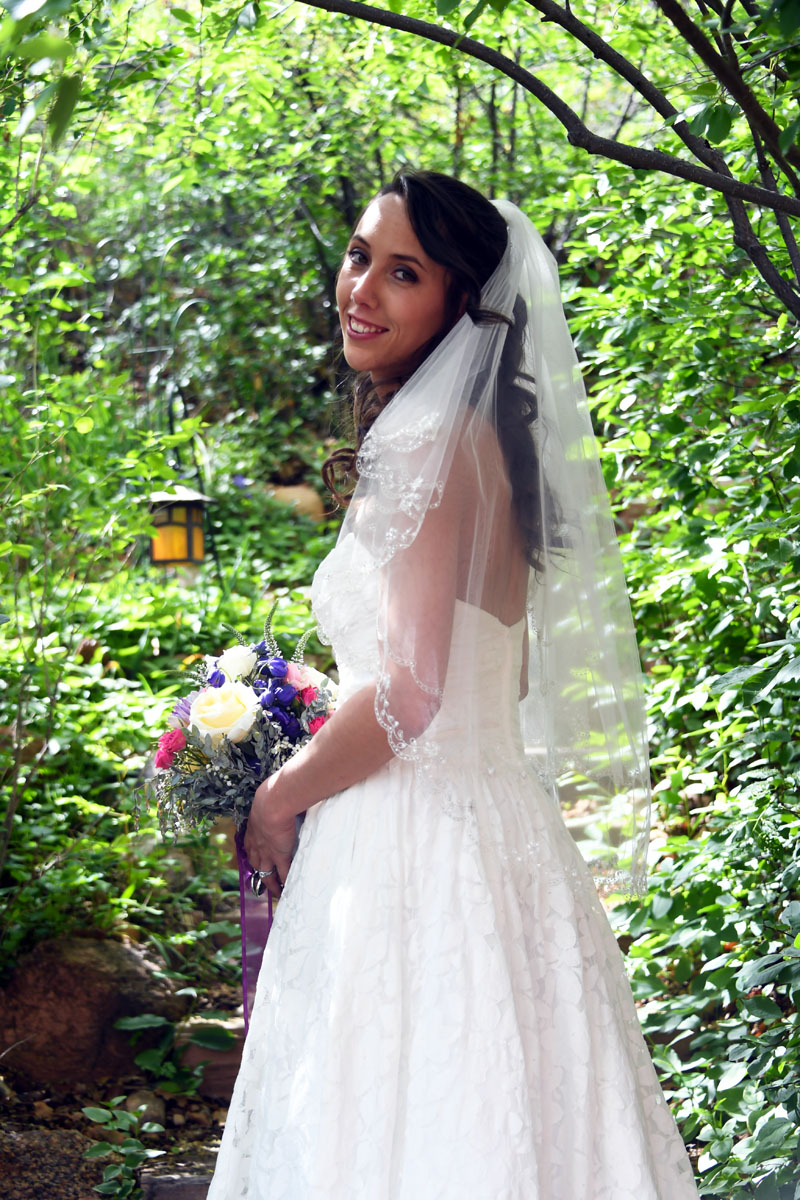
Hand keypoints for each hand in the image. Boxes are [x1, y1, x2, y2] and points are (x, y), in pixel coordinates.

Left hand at [244, 773, 296, 898]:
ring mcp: (267, 851)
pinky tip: (288, 889)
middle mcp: (257, 843)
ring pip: (266, 873)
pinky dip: (285, 882)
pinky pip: (282, 873)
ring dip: (270, 884)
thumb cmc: (273, 794)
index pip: (250, 845)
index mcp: (253, 828)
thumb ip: (278, 800)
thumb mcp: (271, 798)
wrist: (274, 802)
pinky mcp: (279, 856)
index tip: (255, 859)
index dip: (252, 853)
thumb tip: (287, 792)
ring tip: (275, 892)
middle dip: (258, 872)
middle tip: (260, 880)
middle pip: (255, 863)